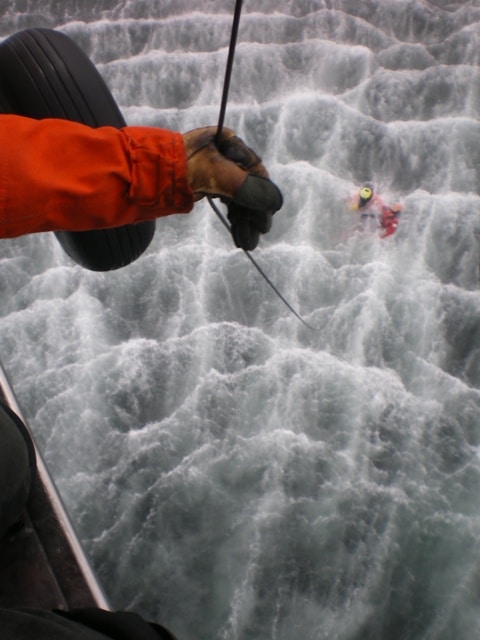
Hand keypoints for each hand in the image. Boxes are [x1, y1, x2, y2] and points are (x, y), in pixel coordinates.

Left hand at [183, 126, 282, 249]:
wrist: (147, 174)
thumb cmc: (182, 168)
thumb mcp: (220, 176)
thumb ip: (250, 188)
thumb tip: (275, 202)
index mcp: (230, 143)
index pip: (257, 173)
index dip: (263, 198)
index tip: (265, 221)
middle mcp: (226, 155)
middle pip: (249, 187)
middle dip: (253, 214)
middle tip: (257, 236)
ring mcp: (216, 171)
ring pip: (238, 198)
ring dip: (244, 221)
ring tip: (247, 243)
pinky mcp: (207, 185)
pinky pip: (228, 203)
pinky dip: (234, 219)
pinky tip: (239, 235)